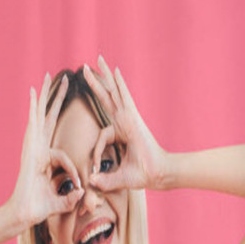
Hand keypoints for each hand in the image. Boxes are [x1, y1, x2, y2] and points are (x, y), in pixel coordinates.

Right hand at [9, 72, 85, 226]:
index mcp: (45, 160)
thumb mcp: (62, 202)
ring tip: (50, 76)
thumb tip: (83, 194)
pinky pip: (33, 124)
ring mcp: (32, 146)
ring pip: (41, 117)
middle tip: (65, 81)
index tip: (78, 186)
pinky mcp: (29, 147)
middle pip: (49, 120)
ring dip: (46, 97)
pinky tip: (35, 91)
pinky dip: (33, 108)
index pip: (63, 154)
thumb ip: (73, 197)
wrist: (24, 212)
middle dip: (57, 101)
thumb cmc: (38, 209)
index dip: (73, 170)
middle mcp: (38, 149)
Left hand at [82, 54, 168, 191]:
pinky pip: (124, 97)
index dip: (96, 153)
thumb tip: (91, 183)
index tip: (95, 169)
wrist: (158, 174)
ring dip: (105, 77)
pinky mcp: (133, 118)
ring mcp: (129, 118)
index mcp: (121, 135)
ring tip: (97, 61)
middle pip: (108, 99)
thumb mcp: (119, 178)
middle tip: (86, 68)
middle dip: (97, 84)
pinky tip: (114, 70)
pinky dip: (120, 84)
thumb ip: (105, 180)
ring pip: (114, 93)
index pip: (101, 136)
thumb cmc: (143, 175)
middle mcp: (125, 122)